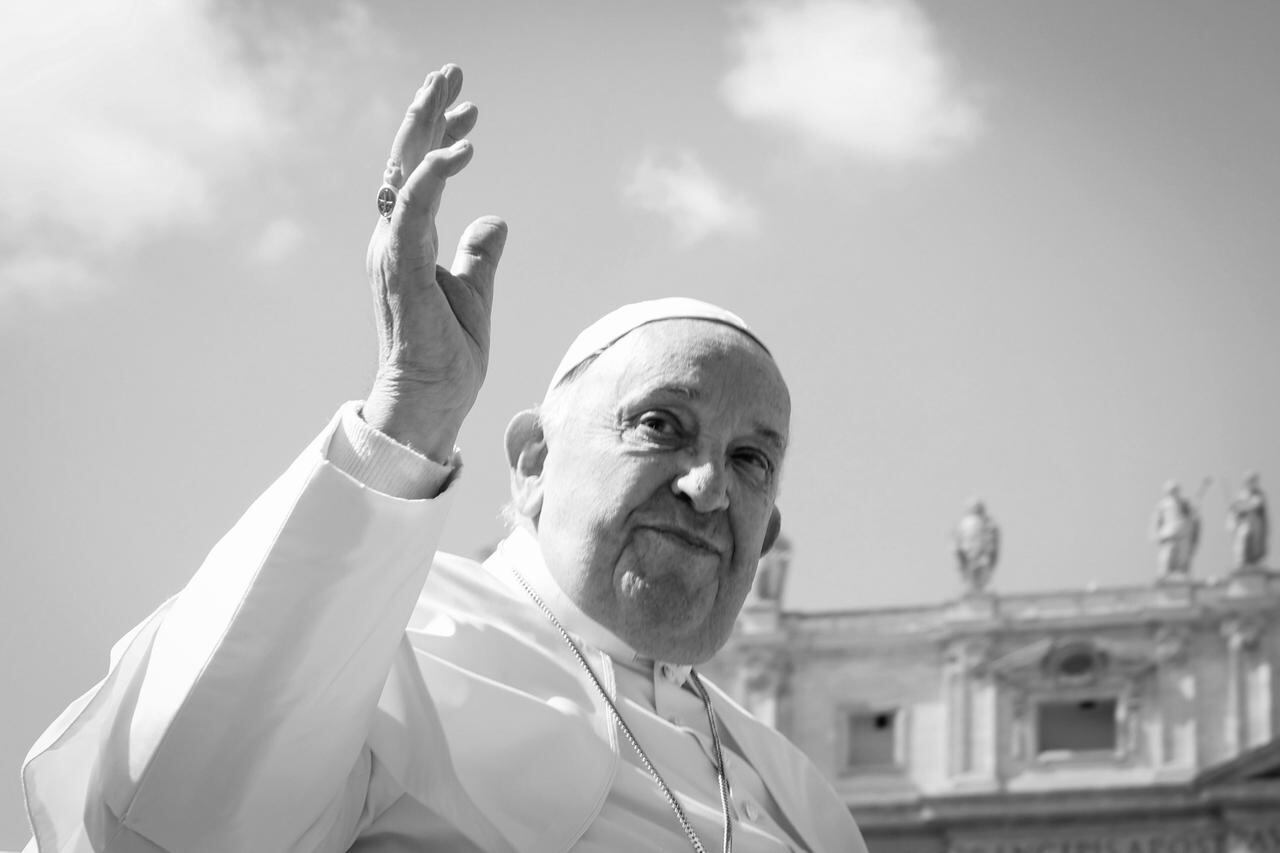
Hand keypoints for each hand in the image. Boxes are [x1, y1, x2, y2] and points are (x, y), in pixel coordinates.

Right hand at [362, 64, 507, 460]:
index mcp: (409, 241)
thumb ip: (480, 254)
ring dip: (424, 126)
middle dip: (427, 112)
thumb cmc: (447, 355)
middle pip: (405, 160)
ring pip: (401, 172)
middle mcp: (393, 237)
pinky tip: (458, 150)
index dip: (442, 137)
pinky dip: (432, 177)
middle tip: (450, 72)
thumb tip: (495, 220)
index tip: (472, 110)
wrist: (430, 400)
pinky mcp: (400, 268)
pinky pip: (412, 211)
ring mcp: (392, 251)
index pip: (421, 175)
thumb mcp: (474, 293)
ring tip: (446, 88)